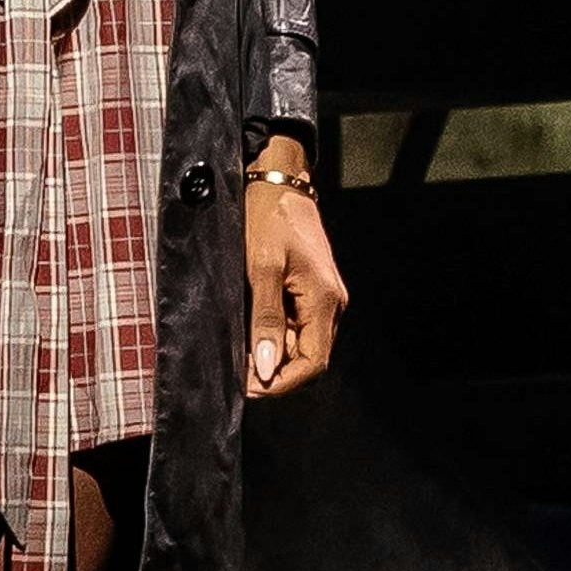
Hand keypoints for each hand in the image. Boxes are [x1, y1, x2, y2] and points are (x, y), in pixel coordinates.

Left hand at [245, 142, 349, 399]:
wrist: (279, 183)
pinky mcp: (311, 292)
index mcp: (326, 300)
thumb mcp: (261, 267)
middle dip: (276, 373)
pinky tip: (252, 337)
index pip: (313, 362)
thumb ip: (266, 319)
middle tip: (238, 375)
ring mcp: (324, 299)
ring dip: (275, 357)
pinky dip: (276, 339)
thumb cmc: (269, 219)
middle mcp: (332, 304)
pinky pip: (298, 327)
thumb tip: (267, 366)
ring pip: (303, 345)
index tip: (250, 387)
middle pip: (310, 358)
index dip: (283, 382)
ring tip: (240, 358)